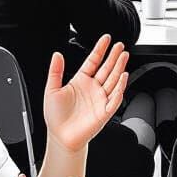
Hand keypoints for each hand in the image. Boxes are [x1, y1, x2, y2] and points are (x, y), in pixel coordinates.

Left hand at [44, 34, 128, 151]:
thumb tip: (57, 55)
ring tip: (124, 56)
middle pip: (107, 68)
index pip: (93, 61)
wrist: (60, 137)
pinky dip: (120, 88)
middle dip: (114, 56)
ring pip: (113, 80)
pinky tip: (123, 78)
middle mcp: (93, 89)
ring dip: (119, 68)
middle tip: (120, 45)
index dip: (100, 49)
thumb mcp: (51, 89)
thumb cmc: (56, 116)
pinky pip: (114, 99)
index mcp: (81, 81)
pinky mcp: (104, 112)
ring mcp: (100, 99)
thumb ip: (55, 71)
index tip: (106, 38)